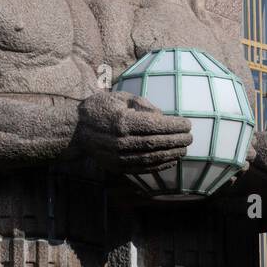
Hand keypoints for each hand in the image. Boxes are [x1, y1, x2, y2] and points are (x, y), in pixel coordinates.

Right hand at [78, 90, 192, 175]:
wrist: (76, 129)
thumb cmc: (101, 108)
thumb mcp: (120, 98)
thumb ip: (142, 105)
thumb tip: (163, 116)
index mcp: (121, 122)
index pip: (154, 126)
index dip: (173, 126)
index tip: (187, 124)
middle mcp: (120, 141)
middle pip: (155, 143)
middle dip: (176, 140)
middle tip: (190, 137)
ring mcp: (118, 157)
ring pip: (151, 158)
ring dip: (171, 154)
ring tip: (184, 149)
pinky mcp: (117, 167)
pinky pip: (142, 168)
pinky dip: (159, 166)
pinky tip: (171, 161)